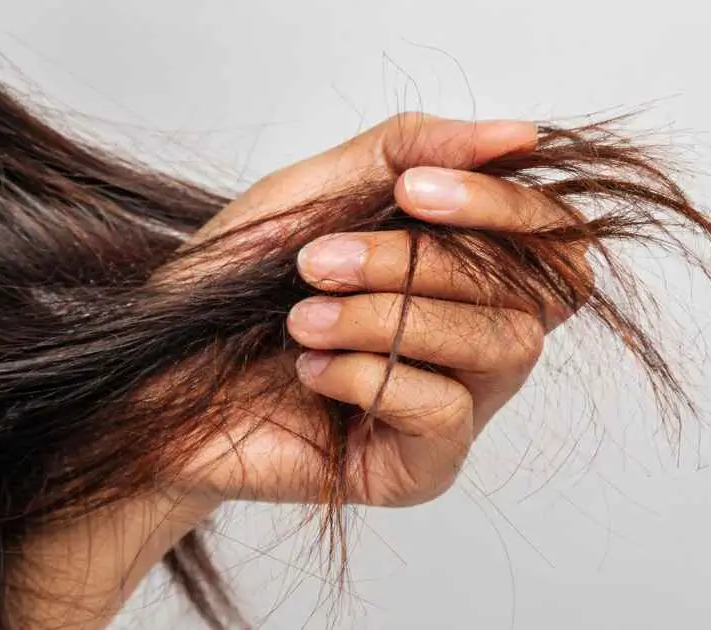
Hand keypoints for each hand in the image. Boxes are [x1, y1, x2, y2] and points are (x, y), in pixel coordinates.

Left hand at [176, 113, 582, 507]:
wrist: (157, 381)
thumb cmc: (236, 287)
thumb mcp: (319, 192)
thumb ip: (412, 149)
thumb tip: (517, 136)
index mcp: (465, 272)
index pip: (554, 239)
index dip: (503, 207)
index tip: (411, 191)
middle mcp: (476, 341)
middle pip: (534, 294)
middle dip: (420, 263)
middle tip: (318, 262)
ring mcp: (458, 408)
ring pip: (501, 348)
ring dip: (390, 317)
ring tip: (302, 316)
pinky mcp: (422, 468)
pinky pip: (446, 412)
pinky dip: (369, 375)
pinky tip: (309, 371)